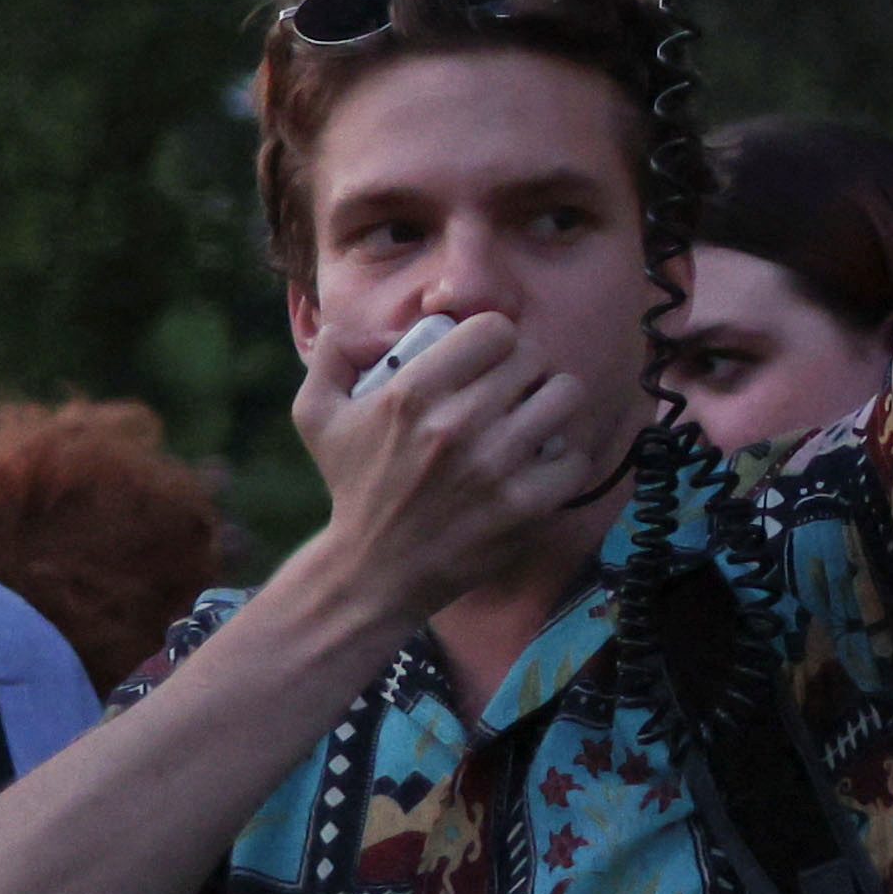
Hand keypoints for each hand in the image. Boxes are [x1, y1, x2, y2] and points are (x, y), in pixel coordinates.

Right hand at [289, 311, 614, 625]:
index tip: (487, 358)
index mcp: (411, 393)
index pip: (494, 329)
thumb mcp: (316, 414)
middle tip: (510, 392)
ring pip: (565, 396)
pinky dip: (564, 457)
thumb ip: (332, 356)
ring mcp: (495, 465)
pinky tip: (539, 463)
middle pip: (533, 358)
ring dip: (551, 405)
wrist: (373, 569)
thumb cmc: (352, 484)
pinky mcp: (524, 504)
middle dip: (523, 371)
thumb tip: (355, 323)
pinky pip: (576, 455)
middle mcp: (456, 424)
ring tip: (532, 419)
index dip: (495, 339)